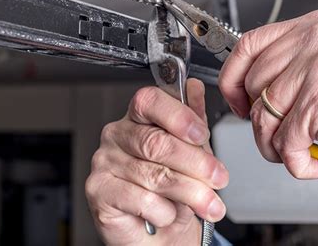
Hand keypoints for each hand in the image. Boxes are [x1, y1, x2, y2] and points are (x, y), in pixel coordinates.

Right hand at [86, 79, 228, 245]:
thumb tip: (194, 88)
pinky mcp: (99, 190)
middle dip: (196, 162)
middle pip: (156, 142)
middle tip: (218, 177)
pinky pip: (140, 199)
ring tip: (209, 203)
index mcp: (138, 118)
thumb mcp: (190, 151)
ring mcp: (104, 162)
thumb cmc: (171, 188)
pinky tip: (169, 213)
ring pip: (154, 174)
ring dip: (190, 192)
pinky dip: (164, 211)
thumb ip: (192, 120)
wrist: (158, 231)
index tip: (201, 134)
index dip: (178, 116)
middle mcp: (118, 135)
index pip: (150, 101)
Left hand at [219, 9, 317, 178]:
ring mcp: (316, 70)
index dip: (233, 78)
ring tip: (305, 151)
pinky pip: (285, 145)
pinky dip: (301, 165)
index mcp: (315, 27)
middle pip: (252, 87)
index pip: (250, 45)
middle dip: (259, 123)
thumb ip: (297, 65)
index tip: (237, 100)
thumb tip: (257, 89)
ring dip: (279, 147)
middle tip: (281, 136)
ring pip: (263, 118)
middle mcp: (313, 42)